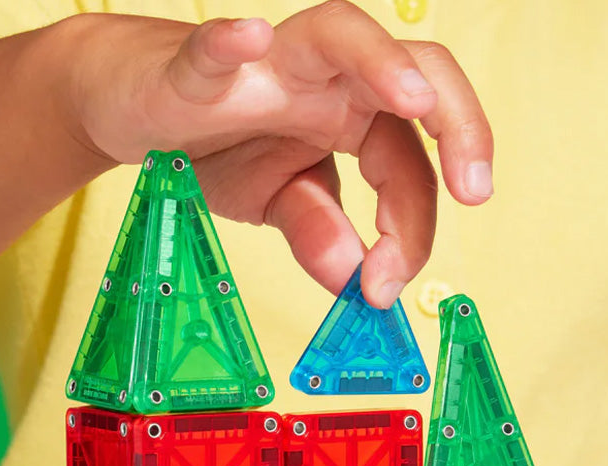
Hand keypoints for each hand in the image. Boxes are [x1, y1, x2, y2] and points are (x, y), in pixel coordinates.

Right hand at [68, 2, 492, 305]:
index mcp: (354, 117)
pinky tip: (250, 40)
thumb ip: (319, 232)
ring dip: (382, 64)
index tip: (387, 288)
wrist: (133, 111)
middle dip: (457, 124)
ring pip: (340, 35)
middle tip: (474, 189)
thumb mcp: (277, 203)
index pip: (408, 167)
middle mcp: (327, 82)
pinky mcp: (200, 67)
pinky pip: (217, 49)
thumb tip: (355, 278)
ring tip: (414, 100)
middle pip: (415, 75)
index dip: (411, 230)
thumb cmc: (214, 145)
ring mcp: (270, 65)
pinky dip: (231, 44)